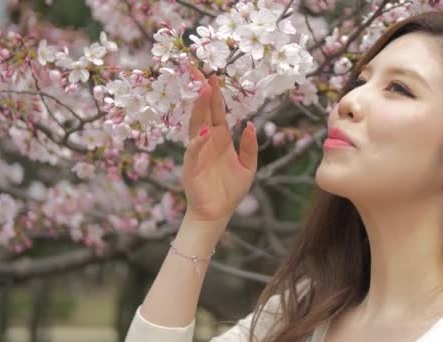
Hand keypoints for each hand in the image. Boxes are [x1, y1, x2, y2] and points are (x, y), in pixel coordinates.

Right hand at [181, 71, 258, 227]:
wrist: (217, 212)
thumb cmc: (230, 190)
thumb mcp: (248, 167)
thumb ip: (249, 146)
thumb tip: (251, 124)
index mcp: (221, 139)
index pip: (217, 112)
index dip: (215, 95)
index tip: (214, 77)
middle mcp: (208, 141)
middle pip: (204, 113)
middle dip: (203, 94)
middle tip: (203, 74)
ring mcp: (198, 152)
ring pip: (196, 125)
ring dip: (199, 109)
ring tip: (203, 92)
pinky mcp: (191, 167)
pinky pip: (193, 151)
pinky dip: (198, 141)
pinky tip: (205, 132)